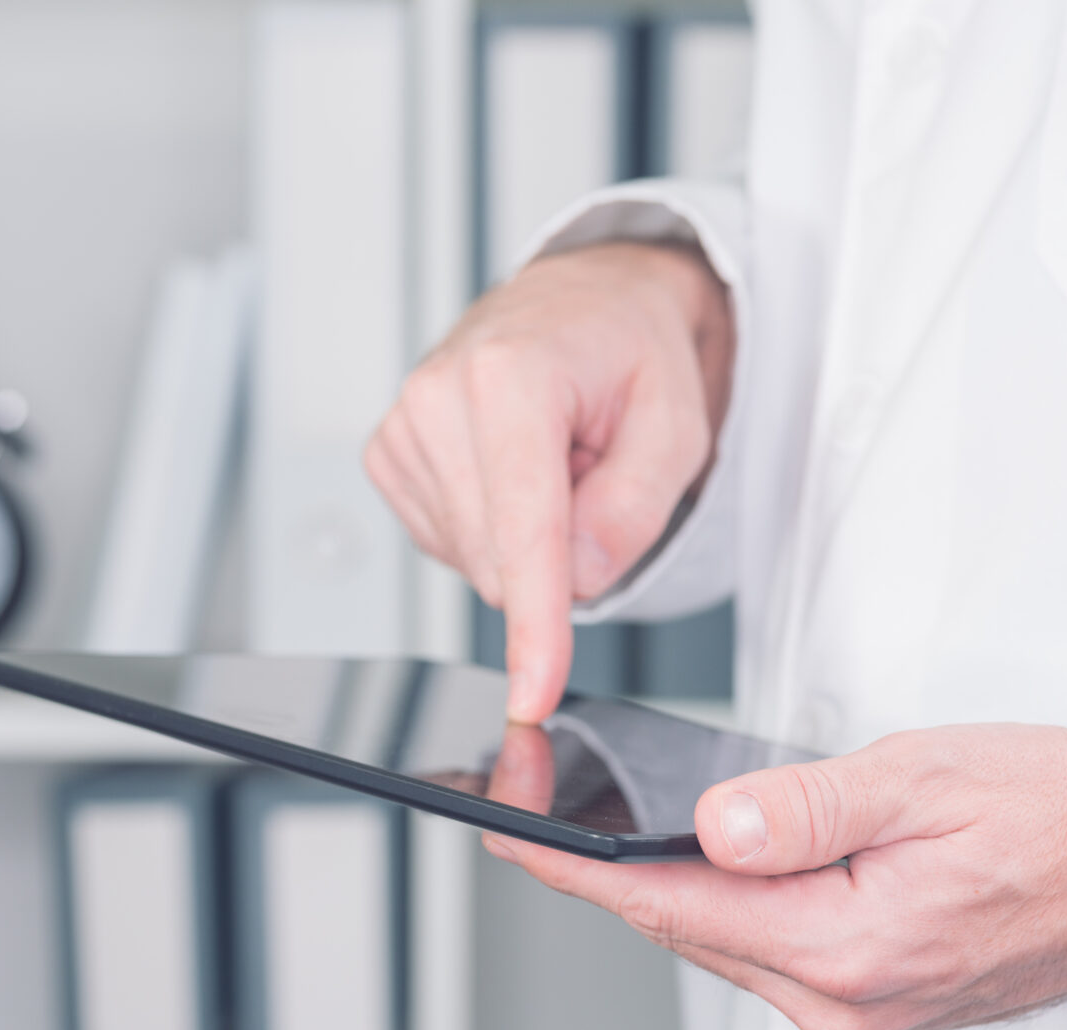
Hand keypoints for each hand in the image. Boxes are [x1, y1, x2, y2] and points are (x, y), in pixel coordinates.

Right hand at [365, 242, 733, 722]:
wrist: (586, 301)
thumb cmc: (630, 349)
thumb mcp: (677, 423)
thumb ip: (637, 504)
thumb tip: (580, 577)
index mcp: (509, 374)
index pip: (523, 532)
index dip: (534, 624)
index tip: (532, 691)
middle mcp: (438, 397)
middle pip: (499, 563)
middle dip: (562, 553)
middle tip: (595, 473)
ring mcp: (403, 429)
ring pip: (475, 566)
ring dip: (531, 540)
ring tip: (558, 460)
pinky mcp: (389, 459)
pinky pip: (451, 550)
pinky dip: (496, 532)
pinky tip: (515, 474)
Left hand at [480, 724, 1066, 1029]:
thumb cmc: (1065, 808)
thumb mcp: (928, 777)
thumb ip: (809, 806)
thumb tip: (706, 823)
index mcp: (849, 949)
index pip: (674, 907)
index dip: (575, 868)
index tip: (503, 831)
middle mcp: (847, 1003)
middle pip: (687, 933)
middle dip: (602, 874)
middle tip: (526, 812)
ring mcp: (865, 1012)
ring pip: (726, 945)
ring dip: (661, 892)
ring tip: (587, 832)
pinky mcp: (881, 1002)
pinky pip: (772, 954)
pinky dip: (724, 909)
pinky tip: (699, 867)